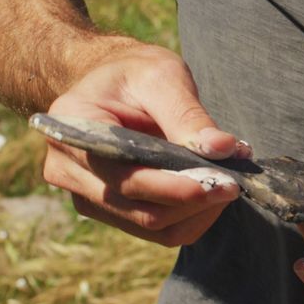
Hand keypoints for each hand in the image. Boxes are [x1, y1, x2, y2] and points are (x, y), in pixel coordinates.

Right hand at [41, 44, 250, 246]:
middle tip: (234, 183)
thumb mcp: (162, 77)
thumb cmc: (134, 73)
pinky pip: (154, 230)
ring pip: (150, 227)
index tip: (218, 184)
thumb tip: (223, 149)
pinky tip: (208, 193)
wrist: (112, 83)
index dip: (172, 187)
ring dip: (195, 212)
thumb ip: (189, 114)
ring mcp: (85, 195)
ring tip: (224, 184)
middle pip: (139, 208)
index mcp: (71, 129)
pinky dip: (188, 217)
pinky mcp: (107, 210)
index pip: (123, 175)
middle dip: (193, 201)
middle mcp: (68, 169)